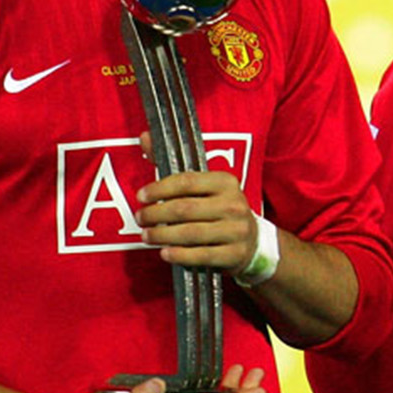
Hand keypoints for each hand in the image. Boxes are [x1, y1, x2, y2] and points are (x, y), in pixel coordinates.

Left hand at [135, 150, 256, 272]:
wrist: (252, 240)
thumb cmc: (218, 208)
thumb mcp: (203, 185)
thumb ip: (172, 165)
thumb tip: (144, 136)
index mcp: (225, 182)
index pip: (186, 181)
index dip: (159, 189)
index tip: (141, 196)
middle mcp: (233, 204)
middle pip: (185, 209)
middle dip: (156, 214)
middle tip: (140, 218)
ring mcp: (236, 230)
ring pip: (190, 233)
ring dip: (162, 236)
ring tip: (147, 236)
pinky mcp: (235, 254)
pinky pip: (202, 255)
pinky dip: (179, 255)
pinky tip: (165, 253)